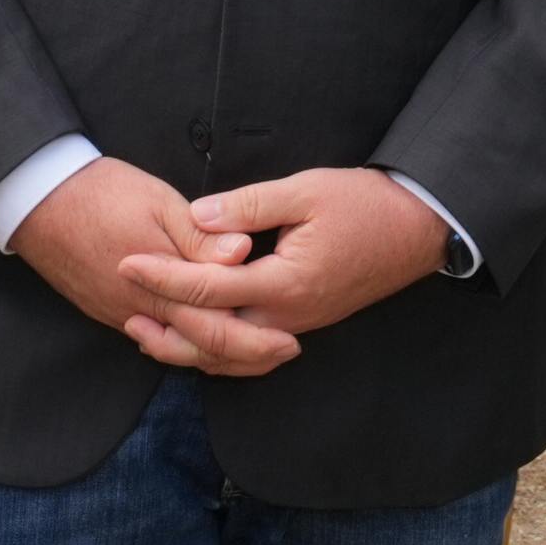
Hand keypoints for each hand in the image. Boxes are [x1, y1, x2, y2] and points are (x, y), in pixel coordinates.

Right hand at [10, 156, 270, 362]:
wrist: (38, 201)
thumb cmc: (103, 193)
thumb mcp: (160, 202)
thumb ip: (201, 235)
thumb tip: (241, 254)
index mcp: (157, 283)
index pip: (214, 322)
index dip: (255, 336)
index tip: (291, 340)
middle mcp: (138, 309)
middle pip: (199, 345)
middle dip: (245, 355)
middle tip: (285, 353)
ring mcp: (120, 314)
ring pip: (176, 347)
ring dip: (217, 353)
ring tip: (256, 351)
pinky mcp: (108, 310)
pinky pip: (154, 337)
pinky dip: (186, 343)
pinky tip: (207, 338)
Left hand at [117, 167, 448, 374]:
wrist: (420, 229)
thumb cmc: (368, 204)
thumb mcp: (308, 190)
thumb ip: (250, 205)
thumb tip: (197, 216)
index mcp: (285, 284)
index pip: (208, 290)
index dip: (162, 276)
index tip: (126, 262)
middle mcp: (287, 316)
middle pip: (211, 338)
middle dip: (163, 323)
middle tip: (124, 302)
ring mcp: (298, 325)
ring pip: (230, 354)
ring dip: (184, 346)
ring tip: (147, 330)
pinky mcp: (304, 322)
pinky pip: (250, 351)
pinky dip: (217, 351)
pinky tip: (198, 337)